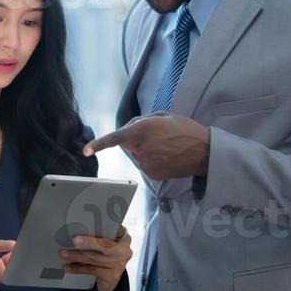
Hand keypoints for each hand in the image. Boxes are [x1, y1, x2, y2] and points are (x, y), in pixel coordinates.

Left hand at [60, 227, 132, 290]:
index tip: (93, 225)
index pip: (117, 229)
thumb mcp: (106, 245)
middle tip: (75, 240)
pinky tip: (68, 267)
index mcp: (124, 239)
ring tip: (64, 254)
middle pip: (106, 245)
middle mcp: (124, 251)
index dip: (106, 227)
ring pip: (95, 258)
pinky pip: (92, 270)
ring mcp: (120, 265)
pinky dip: (78, 268)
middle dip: (89, 242)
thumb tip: (78, 231)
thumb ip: (99, 238)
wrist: (109, 280)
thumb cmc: (106, 258)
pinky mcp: (112, 277)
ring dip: (77, 256)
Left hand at [82, 114, 209, 180]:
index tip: (85, 150)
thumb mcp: (164, 116)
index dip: (99, 144)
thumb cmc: (186, 130)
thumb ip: (141, 121)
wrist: (204, 152)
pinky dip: (153, 160)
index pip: (116, 137)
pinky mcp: (152, 174)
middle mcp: (142, 148)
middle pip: (128, 144)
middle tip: (159, 136)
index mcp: (144, 130)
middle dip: (136, 139)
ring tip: (167, 146)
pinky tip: (168, 157)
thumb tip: (128, 129)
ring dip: (146, 150)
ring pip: (137, 155)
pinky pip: (145, 165)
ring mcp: (146, 163)